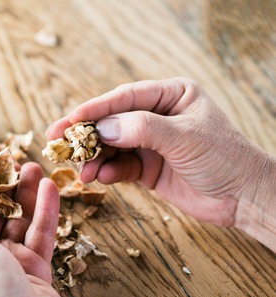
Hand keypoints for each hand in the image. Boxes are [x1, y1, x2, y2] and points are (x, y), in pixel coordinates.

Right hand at [47, 78, 275, 250]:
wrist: (242, 198)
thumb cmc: (224, 157)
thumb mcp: (184, 137)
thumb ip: (142, 129)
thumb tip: (102, 129)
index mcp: (170, 95)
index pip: (125, 97)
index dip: (96, 107)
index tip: (71, 118)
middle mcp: (156, 116)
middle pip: (112, 120)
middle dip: (86, 133)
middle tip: (57, 140)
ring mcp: (149, 142)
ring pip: (111, 145)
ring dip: (94, 157)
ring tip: (81, 171)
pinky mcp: (146, 167)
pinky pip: (119, 166)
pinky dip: (108, 171)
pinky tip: (100, 178)